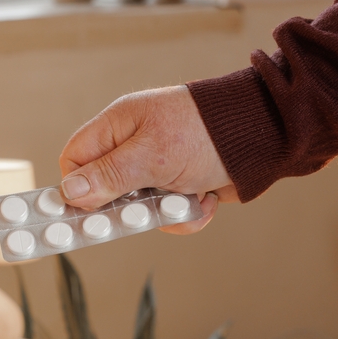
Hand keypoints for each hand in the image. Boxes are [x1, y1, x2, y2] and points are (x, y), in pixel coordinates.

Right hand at [59, 85, 237, 233]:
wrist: (268, 135)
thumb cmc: (209, 132)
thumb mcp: (153, 156)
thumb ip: (109, 175)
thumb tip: (69, 193)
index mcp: (119, 125)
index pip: (76, 159)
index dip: (79, 186)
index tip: (90, 209)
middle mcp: (133, 144)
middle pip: (105, 189)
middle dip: (129, 206)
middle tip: (145, 211)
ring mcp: (156, 165)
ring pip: (138, 206)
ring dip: (163, 211)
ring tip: (186, 198)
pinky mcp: (178, 183)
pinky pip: (167, 210)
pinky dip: (185, 212)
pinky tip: (202, 198)